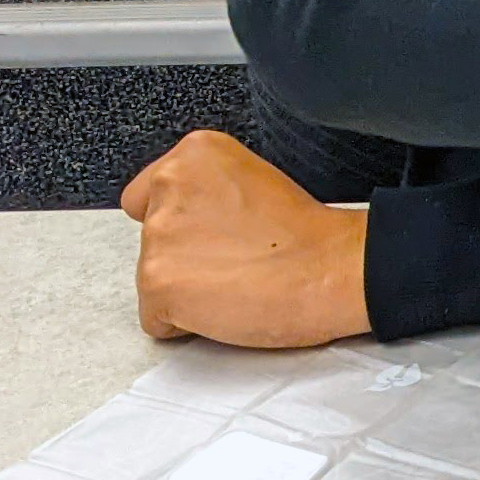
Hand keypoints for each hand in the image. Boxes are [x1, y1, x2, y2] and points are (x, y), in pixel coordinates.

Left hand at [120, 131, 374, 348]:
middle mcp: (168, 185)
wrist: (332, 269)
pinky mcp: (157, 282)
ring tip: (236, 283)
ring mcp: (158, 234)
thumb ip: (207, 193)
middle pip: (148, 240)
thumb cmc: (309, 236)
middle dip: (183, 258)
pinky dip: (185, 325)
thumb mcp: (252, 180)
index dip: (183, 226)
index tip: (216, 236)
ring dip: (186, 291)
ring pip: (151, 279)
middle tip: (234, 261)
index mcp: (194, 154)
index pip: (146, 198)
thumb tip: (190, 225)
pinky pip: (156, 318)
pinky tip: (226, 306)